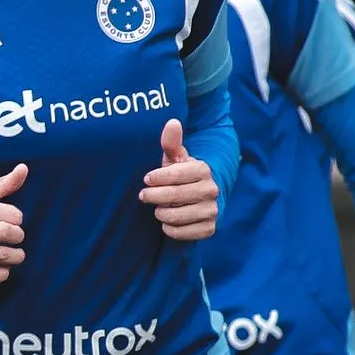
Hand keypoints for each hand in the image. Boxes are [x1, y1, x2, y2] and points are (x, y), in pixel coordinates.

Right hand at [0, 165, 27, 282]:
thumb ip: (4, 183)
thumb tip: (23, 168)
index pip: (10, 213)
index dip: (17, 217)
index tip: (14, 219)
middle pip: (5, 233)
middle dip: (18, 236)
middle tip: (16, 236)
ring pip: (0, 255)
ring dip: (15, 256)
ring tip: (16, 253)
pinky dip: (1, 274)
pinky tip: (4, 267)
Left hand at [140, 120, 218, 240]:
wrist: (199, 197)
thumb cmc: (180, 174)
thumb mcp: (175, 158)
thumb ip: (171, 142)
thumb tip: (172, 122)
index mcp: (203, 170)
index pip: (176, 174)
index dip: (157, 178)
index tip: (146, 179)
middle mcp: (211, 190)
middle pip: (174, 195)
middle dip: (153, 196)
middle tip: (143, 195)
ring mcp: (212, 210)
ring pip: (176, 216)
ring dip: (161, 213)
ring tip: (158, 208)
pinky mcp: (209, 228)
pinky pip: (183, 233)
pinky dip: (170, 229)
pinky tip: (167, 222)